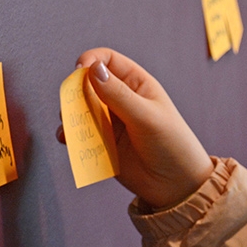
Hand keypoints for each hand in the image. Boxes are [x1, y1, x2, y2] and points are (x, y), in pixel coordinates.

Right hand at [56, 48, 213, 209]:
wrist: (176, 186)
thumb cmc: (172, 145)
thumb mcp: (147, 117)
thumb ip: (118, 95)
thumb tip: (93, 69)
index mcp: (137, 84)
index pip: (107, 61)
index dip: (90, 61)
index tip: (78, 72)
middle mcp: (121, 99)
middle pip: (87, 84)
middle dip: (75, 92)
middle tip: (72, 106)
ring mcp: (110, 121)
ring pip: (80, 109)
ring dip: (71, 115)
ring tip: (72, 126)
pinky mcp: (102, 142)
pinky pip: (80, 133)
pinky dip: (71, 135)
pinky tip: (70, 141)